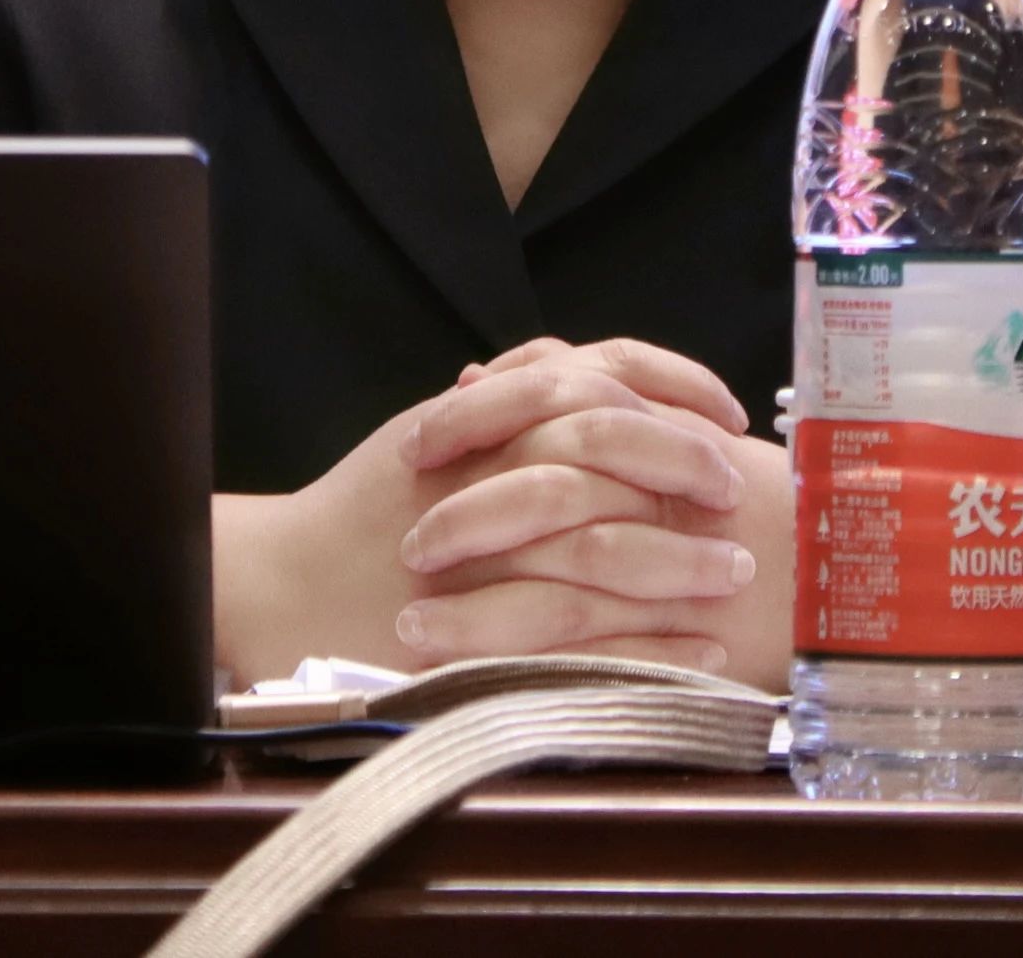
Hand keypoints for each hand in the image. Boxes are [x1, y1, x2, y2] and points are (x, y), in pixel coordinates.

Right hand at [213, 337, 766, 685]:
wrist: (285, 584)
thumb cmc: (364, 507)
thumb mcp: (438, 431)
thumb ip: (509, 398)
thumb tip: (587, 369)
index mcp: (486, 419)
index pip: (599, 376)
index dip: (676, 388)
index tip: (728, 417)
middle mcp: (488, 471)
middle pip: (610, 446)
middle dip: (686, 464)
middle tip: (736, 490)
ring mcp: (486, 553)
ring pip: (606, 545)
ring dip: (683, 561)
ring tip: (737, 575)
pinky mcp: (484, 630)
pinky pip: (588, 636)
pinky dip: (654, 644)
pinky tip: (702, 652)